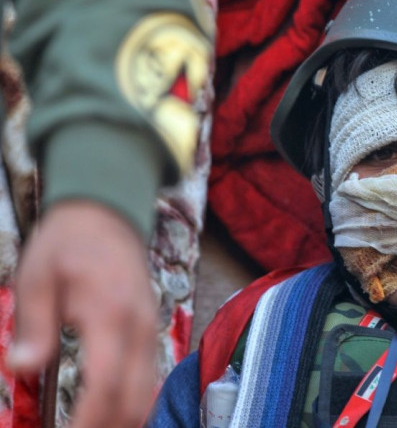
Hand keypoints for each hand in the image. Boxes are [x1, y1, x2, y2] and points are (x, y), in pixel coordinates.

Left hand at [7, 200, 157, 427]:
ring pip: (147, 392)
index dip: (88, 421)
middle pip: (134, 398)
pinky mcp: (150, 329)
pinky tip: (109, 414)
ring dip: (122, 420)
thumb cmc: (67, 243)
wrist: (107, 214)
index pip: (106, 384)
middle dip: (107, 427)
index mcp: (110, 313)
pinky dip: (132, 403)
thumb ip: (34, 324)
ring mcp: (150, 329)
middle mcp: (140, 327)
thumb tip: (21, 368)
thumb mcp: (37, 275)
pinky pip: (149, 378)